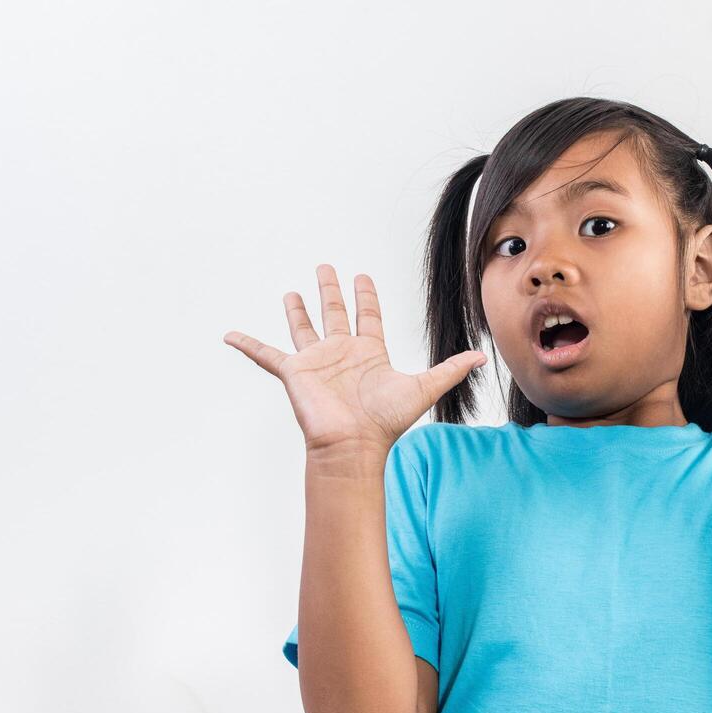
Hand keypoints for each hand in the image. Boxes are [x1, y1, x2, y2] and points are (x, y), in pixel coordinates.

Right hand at [223, 264, 487, 453]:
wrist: (354, 445)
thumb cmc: (385, 421)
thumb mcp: (423, 387)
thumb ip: (449, 370)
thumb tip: (481, 358)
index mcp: (368, 353)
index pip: (367, 316)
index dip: (366, 295)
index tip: (363, 277)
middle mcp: (341, 353)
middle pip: (334, 313)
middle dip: (330, 290)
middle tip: (326, 267)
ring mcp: (316, 362)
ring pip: (303, 327)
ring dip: (297, 310)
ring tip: (292, 292)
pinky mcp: (294, 372)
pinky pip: (265, 355)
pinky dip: (247, 345)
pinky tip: (229, 334)